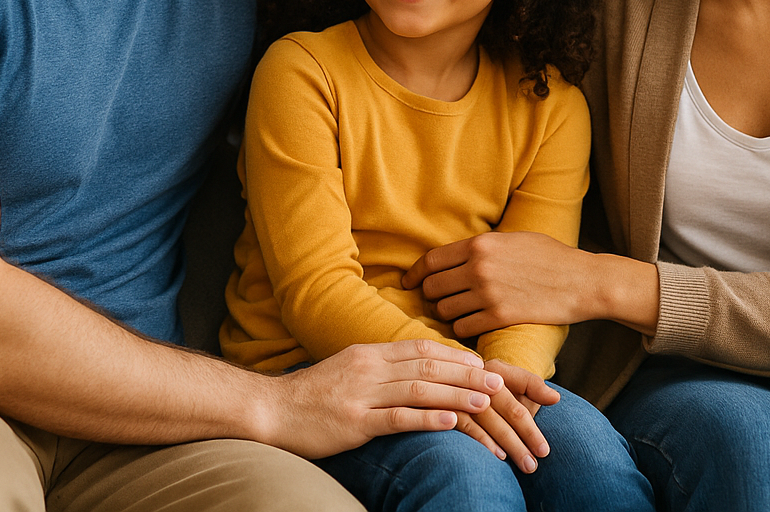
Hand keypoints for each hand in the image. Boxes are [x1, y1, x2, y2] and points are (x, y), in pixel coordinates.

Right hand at [259, 339, 503, 458]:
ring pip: (419, 390)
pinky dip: (427, 419)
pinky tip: (451, 422)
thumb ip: (381, 368)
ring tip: (486, 401)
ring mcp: (361, 395)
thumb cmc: (313, 394)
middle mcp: (369, 369)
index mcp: (369, 353)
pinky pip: (396, 419)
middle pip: (427, 366)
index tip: (482, 363)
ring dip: (457, 394)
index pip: (421, 347)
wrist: (270, 410)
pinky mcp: (354, 423)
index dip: (455, 354)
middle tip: (498, 382)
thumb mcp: (349, 370)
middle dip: (467, 374)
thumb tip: (414, 369)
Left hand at [403, 231, 595, 336]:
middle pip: (433, 288)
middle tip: (438, 302)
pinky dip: (464, 329)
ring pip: (445, 311)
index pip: (431, 261)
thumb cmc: (550, 257)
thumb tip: (456, 255)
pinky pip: (463, 328)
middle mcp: (479, 268)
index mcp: (479, 244)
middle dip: (432, 297)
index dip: (415, 274)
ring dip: (447, 315)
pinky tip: (473, 326)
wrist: (581, 280)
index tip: (409, 283)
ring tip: (458, 315)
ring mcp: (488, 294)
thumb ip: (483, 247)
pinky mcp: (500, 317)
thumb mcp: (513, 239)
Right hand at [451, 361, 557, 472]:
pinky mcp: (445, 408)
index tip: (548, 433)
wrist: (450, 388)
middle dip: (528, 433)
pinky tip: (498, 456)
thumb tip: (555, 398)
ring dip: (510, 443)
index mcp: (498, 369)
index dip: (538, 399)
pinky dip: (483, 441)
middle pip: (510, 406)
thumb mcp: (512, 385)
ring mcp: (461, 393)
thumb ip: (533, 389)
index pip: (524, 383)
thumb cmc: (490, 392)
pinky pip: (467, 427)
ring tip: (527, 464)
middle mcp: (480, 378)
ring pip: (490, 419)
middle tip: (541, 456)